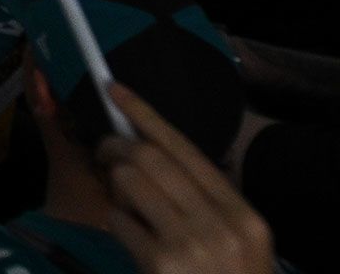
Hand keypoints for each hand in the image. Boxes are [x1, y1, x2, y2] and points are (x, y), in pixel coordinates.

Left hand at [96, 83, 275, 273]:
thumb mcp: (237, 239)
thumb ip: (206, 198)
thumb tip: (151, 145)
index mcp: (241, 213)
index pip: (185, 148)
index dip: (145, 114)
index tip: (114, 89)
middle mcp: (219, 225)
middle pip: (149, 158)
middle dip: (116, 147)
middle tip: (104, 152)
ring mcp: (190, 245)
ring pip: (128, 182)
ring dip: (115, 186)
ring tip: (125, 202)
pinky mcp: (160, 263)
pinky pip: (119, 220)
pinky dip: (117, 222)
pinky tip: (132, 238)